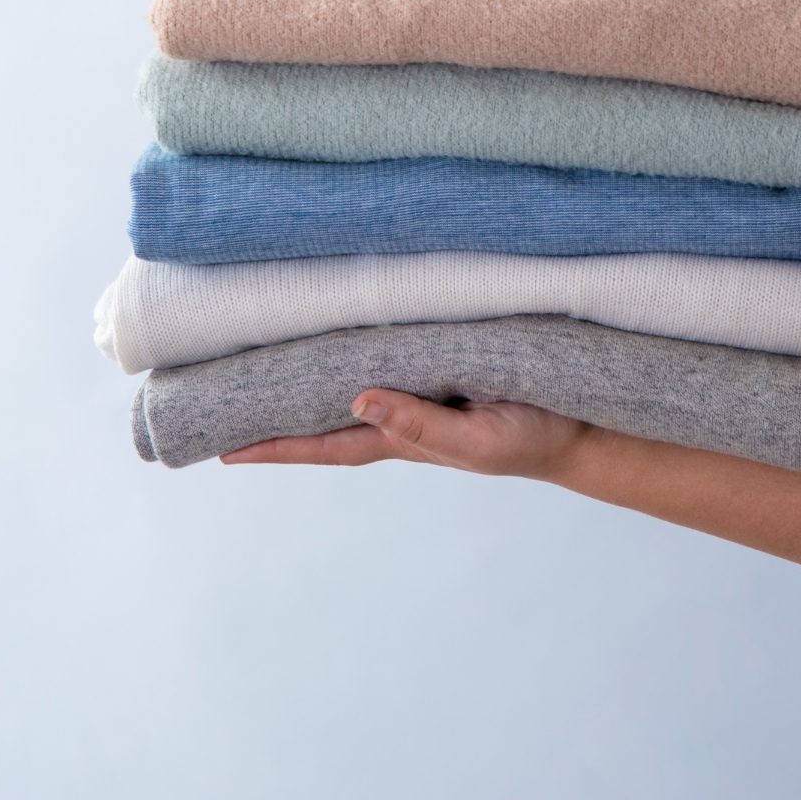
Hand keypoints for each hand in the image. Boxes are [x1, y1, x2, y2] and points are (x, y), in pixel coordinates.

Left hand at [220, 387, 591, 479]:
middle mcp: (401, 419)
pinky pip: (383, 369)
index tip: (227, 448)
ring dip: (307, 392)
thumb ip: (419, 422)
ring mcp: (419, 398)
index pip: (327, 444)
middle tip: (224, 409)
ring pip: (348, 395)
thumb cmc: (529, 437)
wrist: (576, 429)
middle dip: (277, 421)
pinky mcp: (440, 373)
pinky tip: (338, 351)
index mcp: (404, 439)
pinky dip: (351, 364)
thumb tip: (356, 399)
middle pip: (326, 421)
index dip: (278, 447)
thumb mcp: (475, 438)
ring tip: (262, 378)